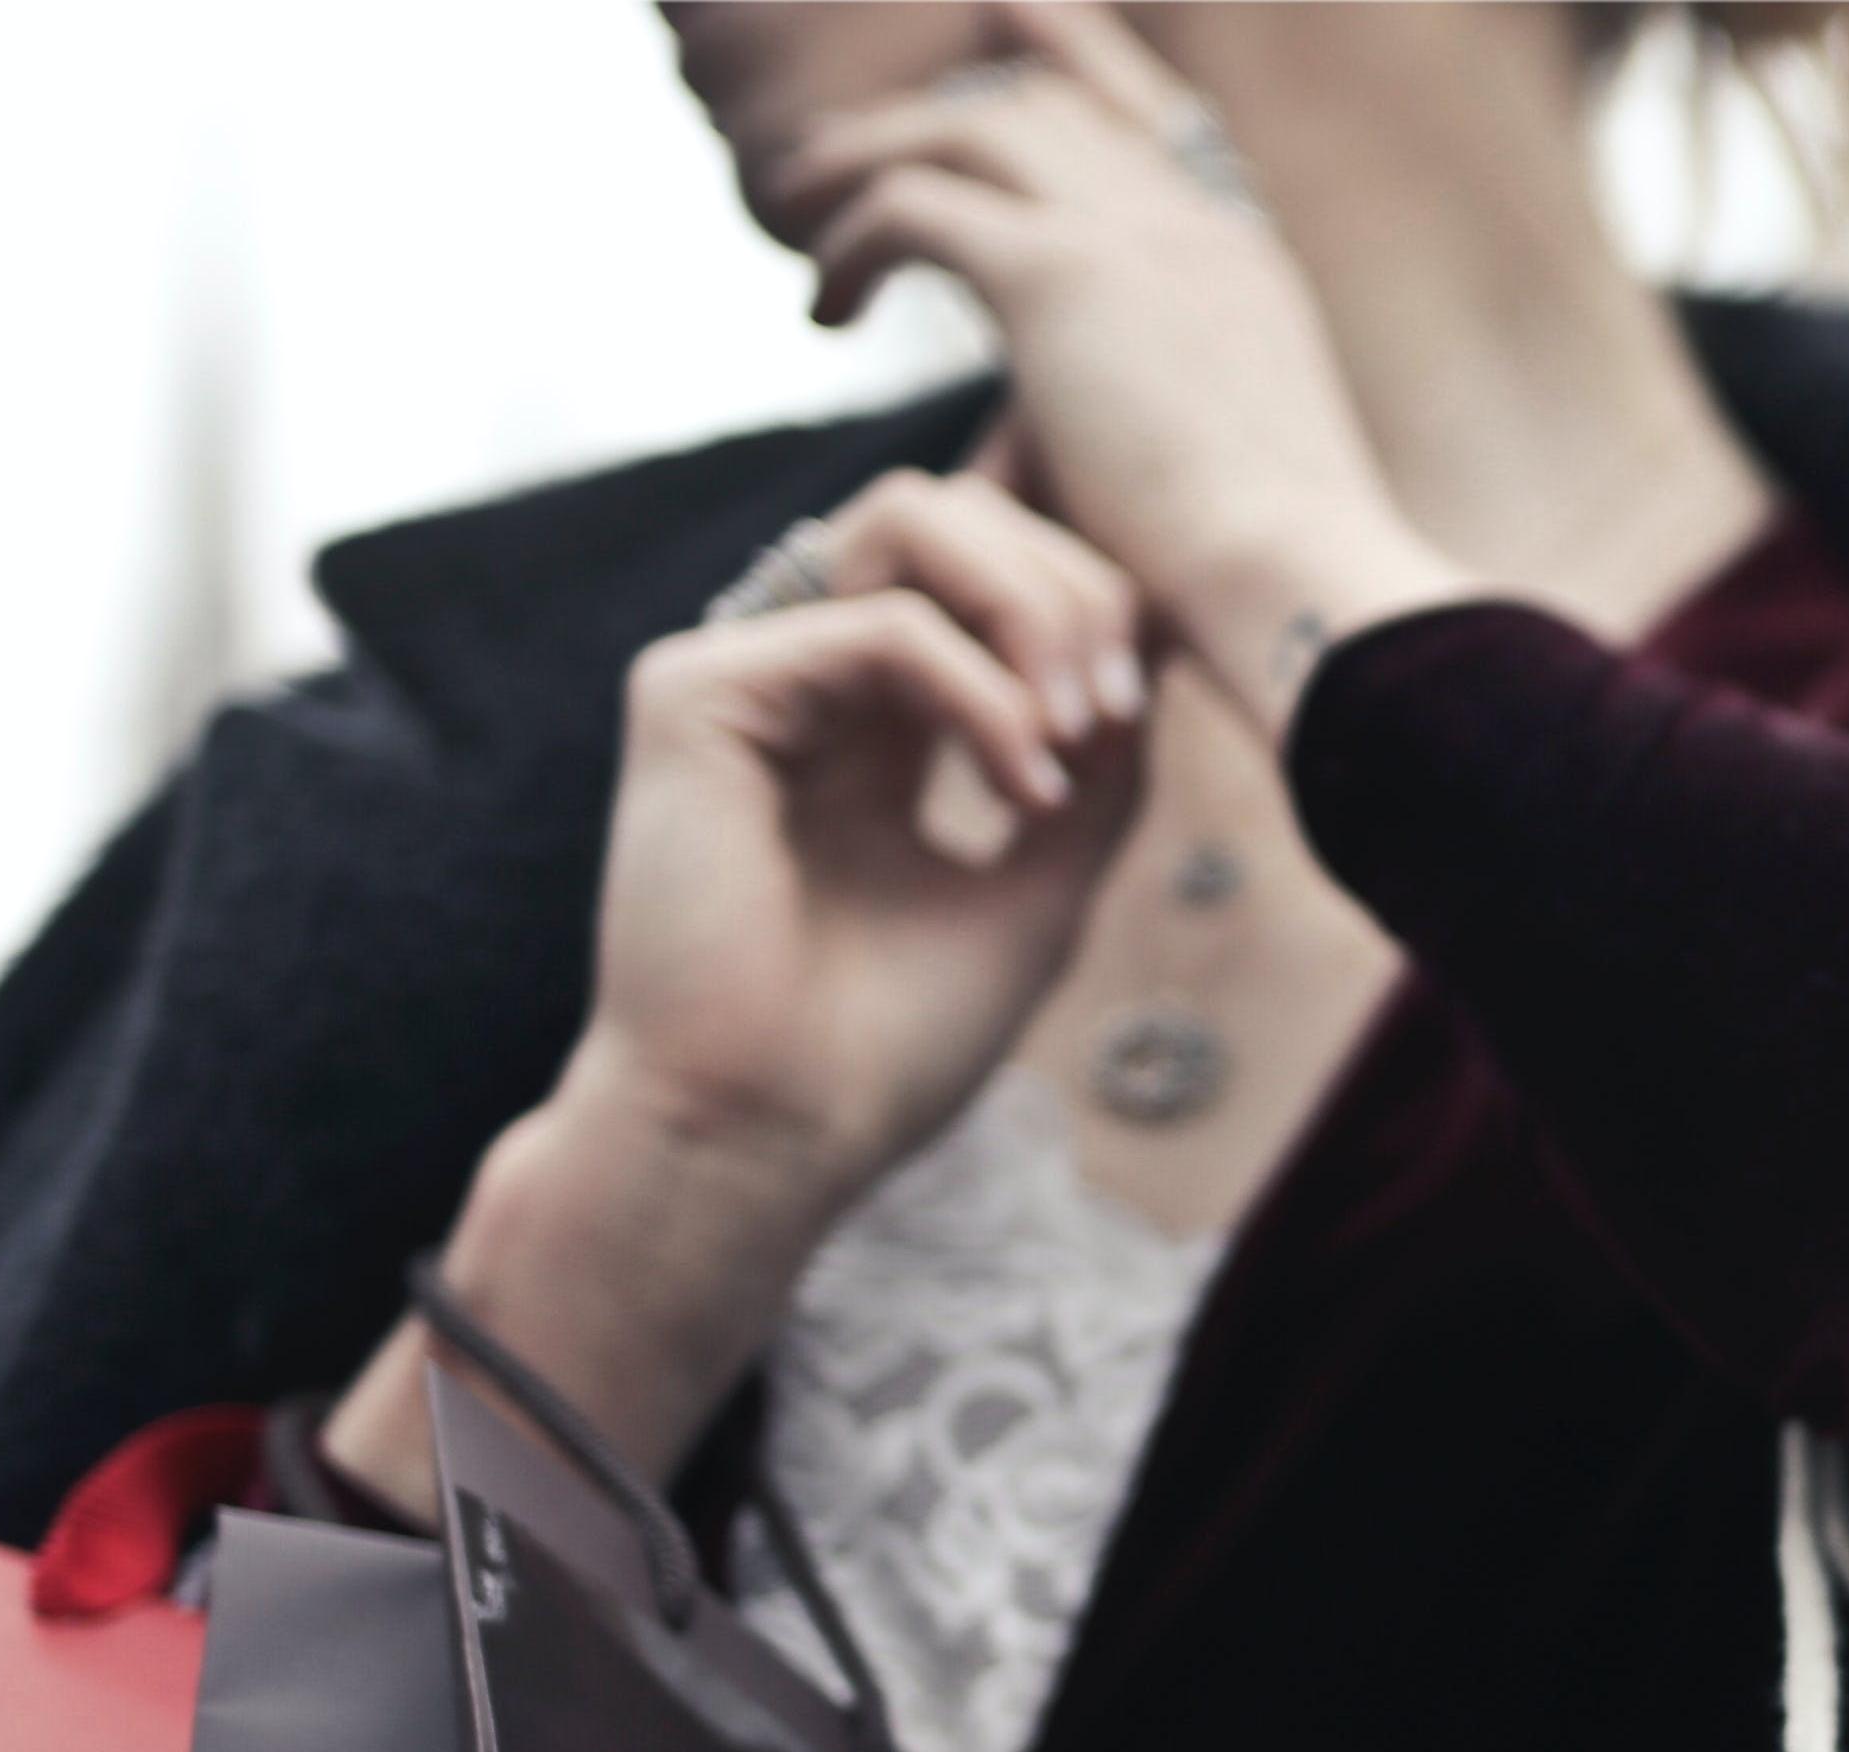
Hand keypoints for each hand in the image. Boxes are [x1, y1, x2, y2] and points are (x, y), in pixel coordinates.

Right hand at [317, 474, 1144, 1507]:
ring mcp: (744, 676)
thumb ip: (1096, 769)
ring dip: (1034, 609)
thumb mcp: (1043, 887)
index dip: (1086, 605)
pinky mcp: (695, 695)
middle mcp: (803, 681)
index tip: (1136, 718)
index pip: (986, 574)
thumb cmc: (886, 1048)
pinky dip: (982, 691)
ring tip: (1077, 734)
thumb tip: (1153, 650)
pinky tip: (1021, 786)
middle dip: (1071, 587)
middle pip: (955, 515)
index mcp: (874, 723)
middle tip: (1117, 714)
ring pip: (913, 522)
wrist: (773, 1140)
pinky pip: (882, 624)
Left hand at [768, 2, 1461, 714]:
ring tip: (798, 213)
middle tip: (846, 160)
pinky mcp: (1055, 273)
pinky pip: (913, 205)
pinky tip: (826, 311)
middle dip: (937, 120)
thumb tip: (1043, 451)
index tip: (1007, 43)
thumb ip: (1137, 425)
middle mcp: (1190, 224)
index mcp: (1242, 263)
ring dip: (868, 159)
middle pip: (1043, 108)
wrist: (1293, 586)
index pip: (1151, 122)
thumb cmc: (1261, 587)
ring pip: (964, 129)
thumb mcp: (1216, 476)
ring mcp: (1130, 234)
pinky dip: (853, 244)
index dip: (1074, 71)